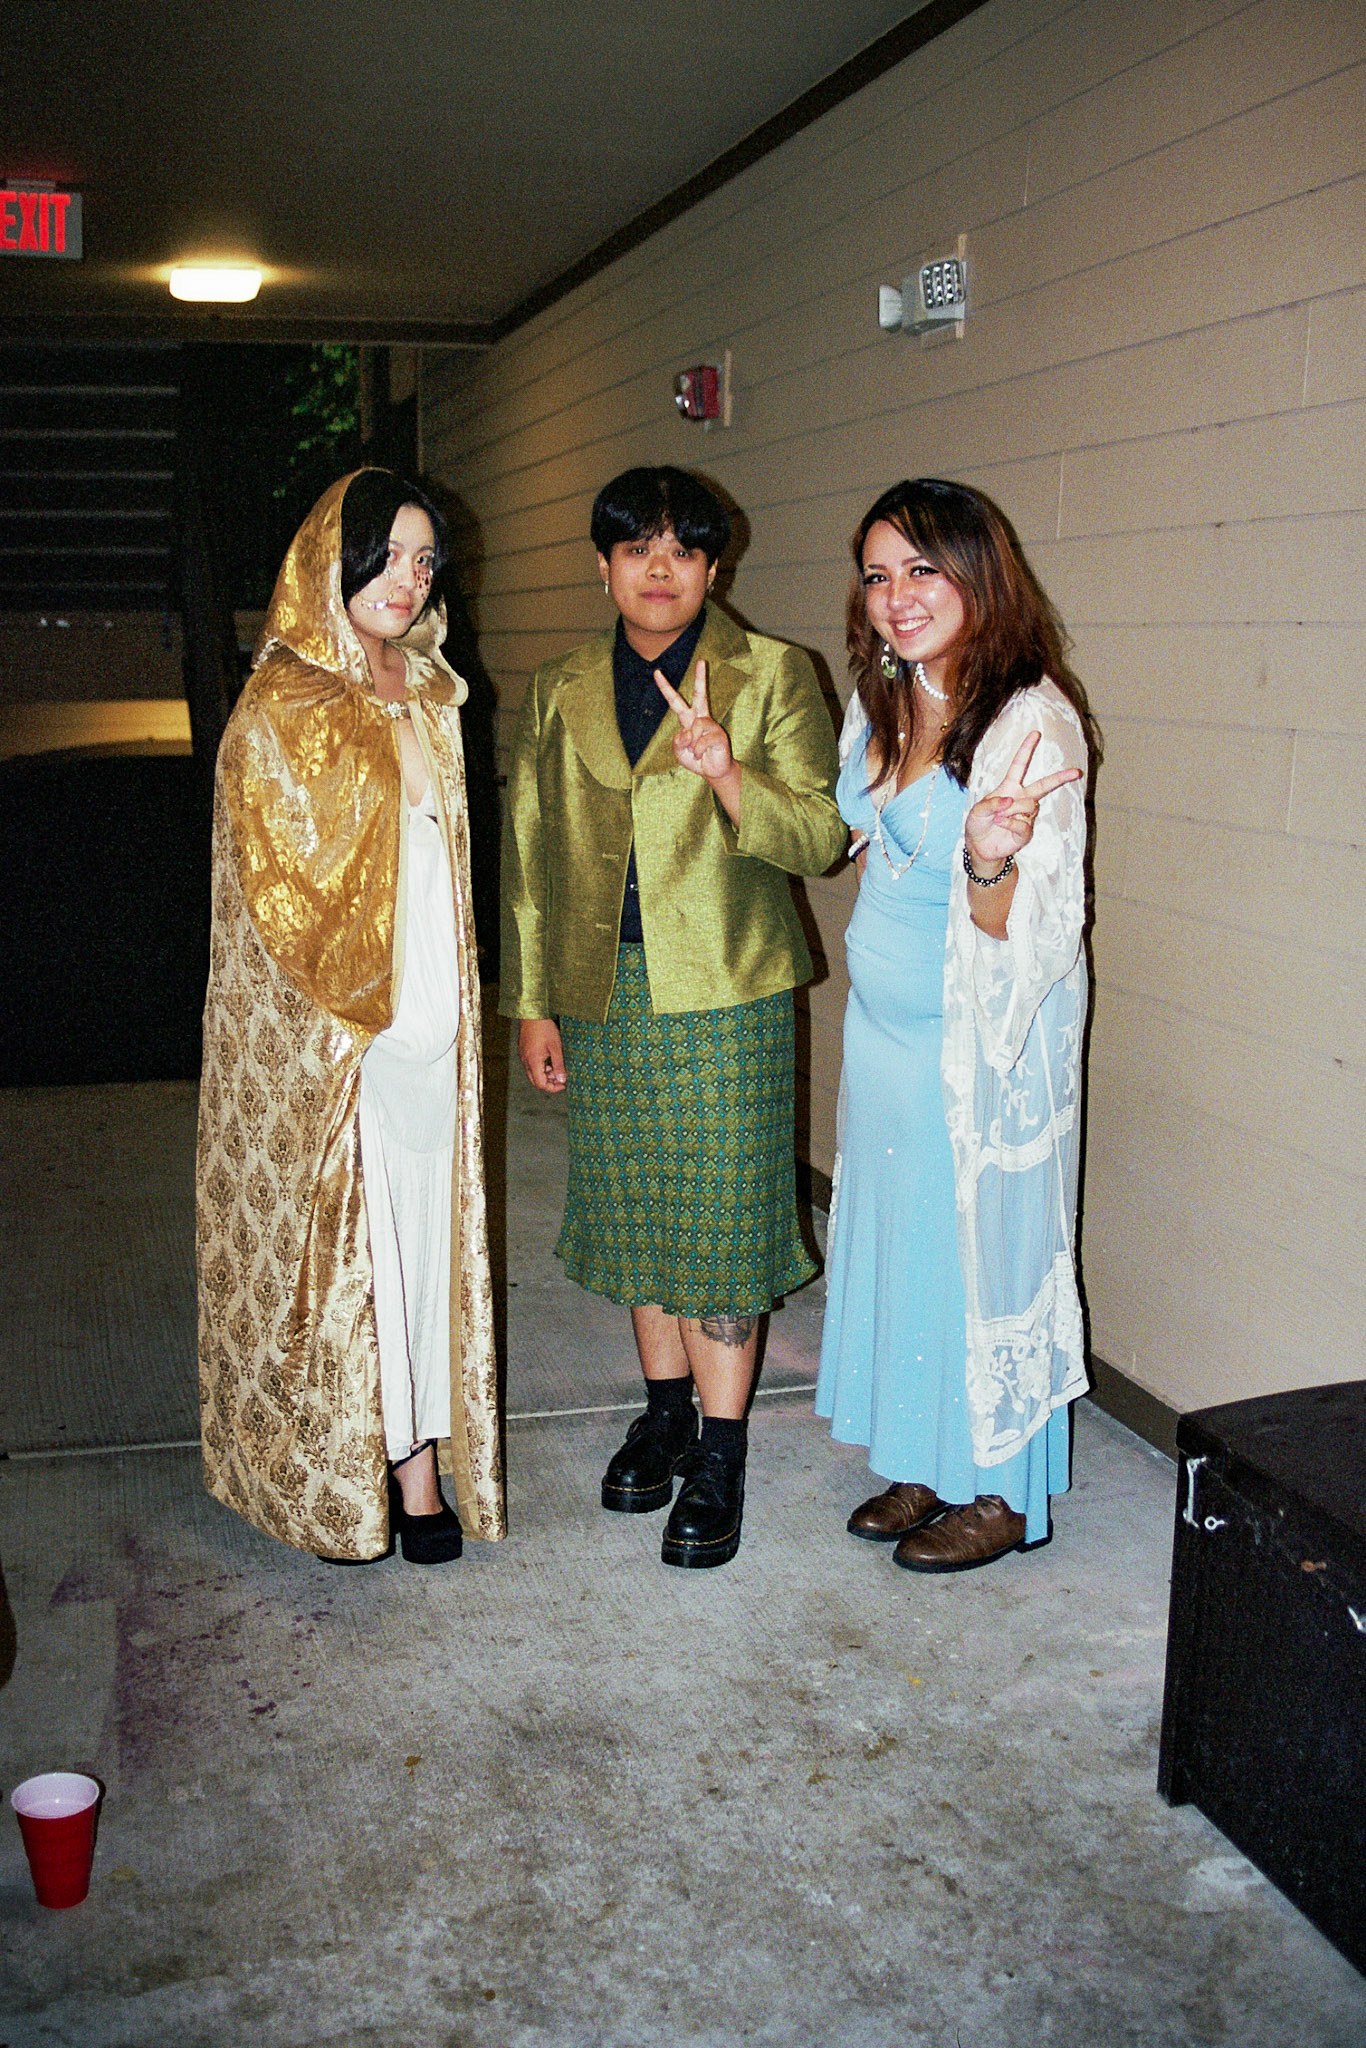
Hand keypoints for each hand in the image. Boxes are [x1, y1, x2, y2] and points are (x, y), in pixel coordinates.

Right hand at [518, 1018, 565, 1093]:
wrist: (532, 1013)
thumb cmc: (544, 1028)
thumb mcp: (556, 1047)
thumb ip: (559, 1065)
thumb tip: (562, 1080)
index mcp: (533, 1062)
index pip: (540, 1084)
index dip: (552, 1088)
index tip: (563, 1084)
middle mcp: (525, 1061)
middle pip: (535, 1081)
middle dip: (549, 1083)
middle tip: (561, 1079)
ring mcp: (523, 1056)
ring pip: (533, 1074)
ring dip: (545, 1075)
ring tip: (557, 1068)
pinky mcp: (523, 1052)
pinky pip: (531, 1066)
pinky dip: (540, 1068)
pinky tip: (549, 1061)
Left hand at [653, 659, 734, 785]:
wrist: (713, 772)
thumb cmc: (695, 759)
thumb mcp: (679, 752)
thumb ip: (677, 742)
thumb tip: (686, 733)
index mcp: (689, 720)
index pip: (675, 701)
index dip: (665, 688)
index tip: (657, 673)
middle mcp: (701, 718)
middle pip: (699, 694)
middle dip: (700, 678)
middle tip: (702, 660)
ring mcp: (711, 725)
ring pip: (695, 727)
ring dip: (692, 745)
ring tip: (696, 753)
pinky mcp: (719, 735)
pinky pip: (701, 741)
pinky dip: (698, 752)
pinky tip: (702, 755)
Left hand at [963, 731, 1082, 874]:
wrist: (979, 847)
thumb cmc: (978, 824)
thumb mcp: (977, 811)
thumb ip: (991, 803)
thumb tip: (1009, 801)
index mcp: (1009, 787)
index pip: (1020, 765)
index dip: (1027, 749)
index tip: (1036, 733)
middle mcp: (1020, 798)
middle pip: (1044, 785)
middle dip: (1060, 778)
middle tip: (1076, 772)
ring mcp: (1026, 815)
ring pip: (1029, 805)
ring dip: (1011, 810)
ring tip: (997, 818)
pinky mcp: (1026, 831)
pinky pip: (1023, 823)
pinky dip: (1009, 823)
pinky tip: (1000, 825)